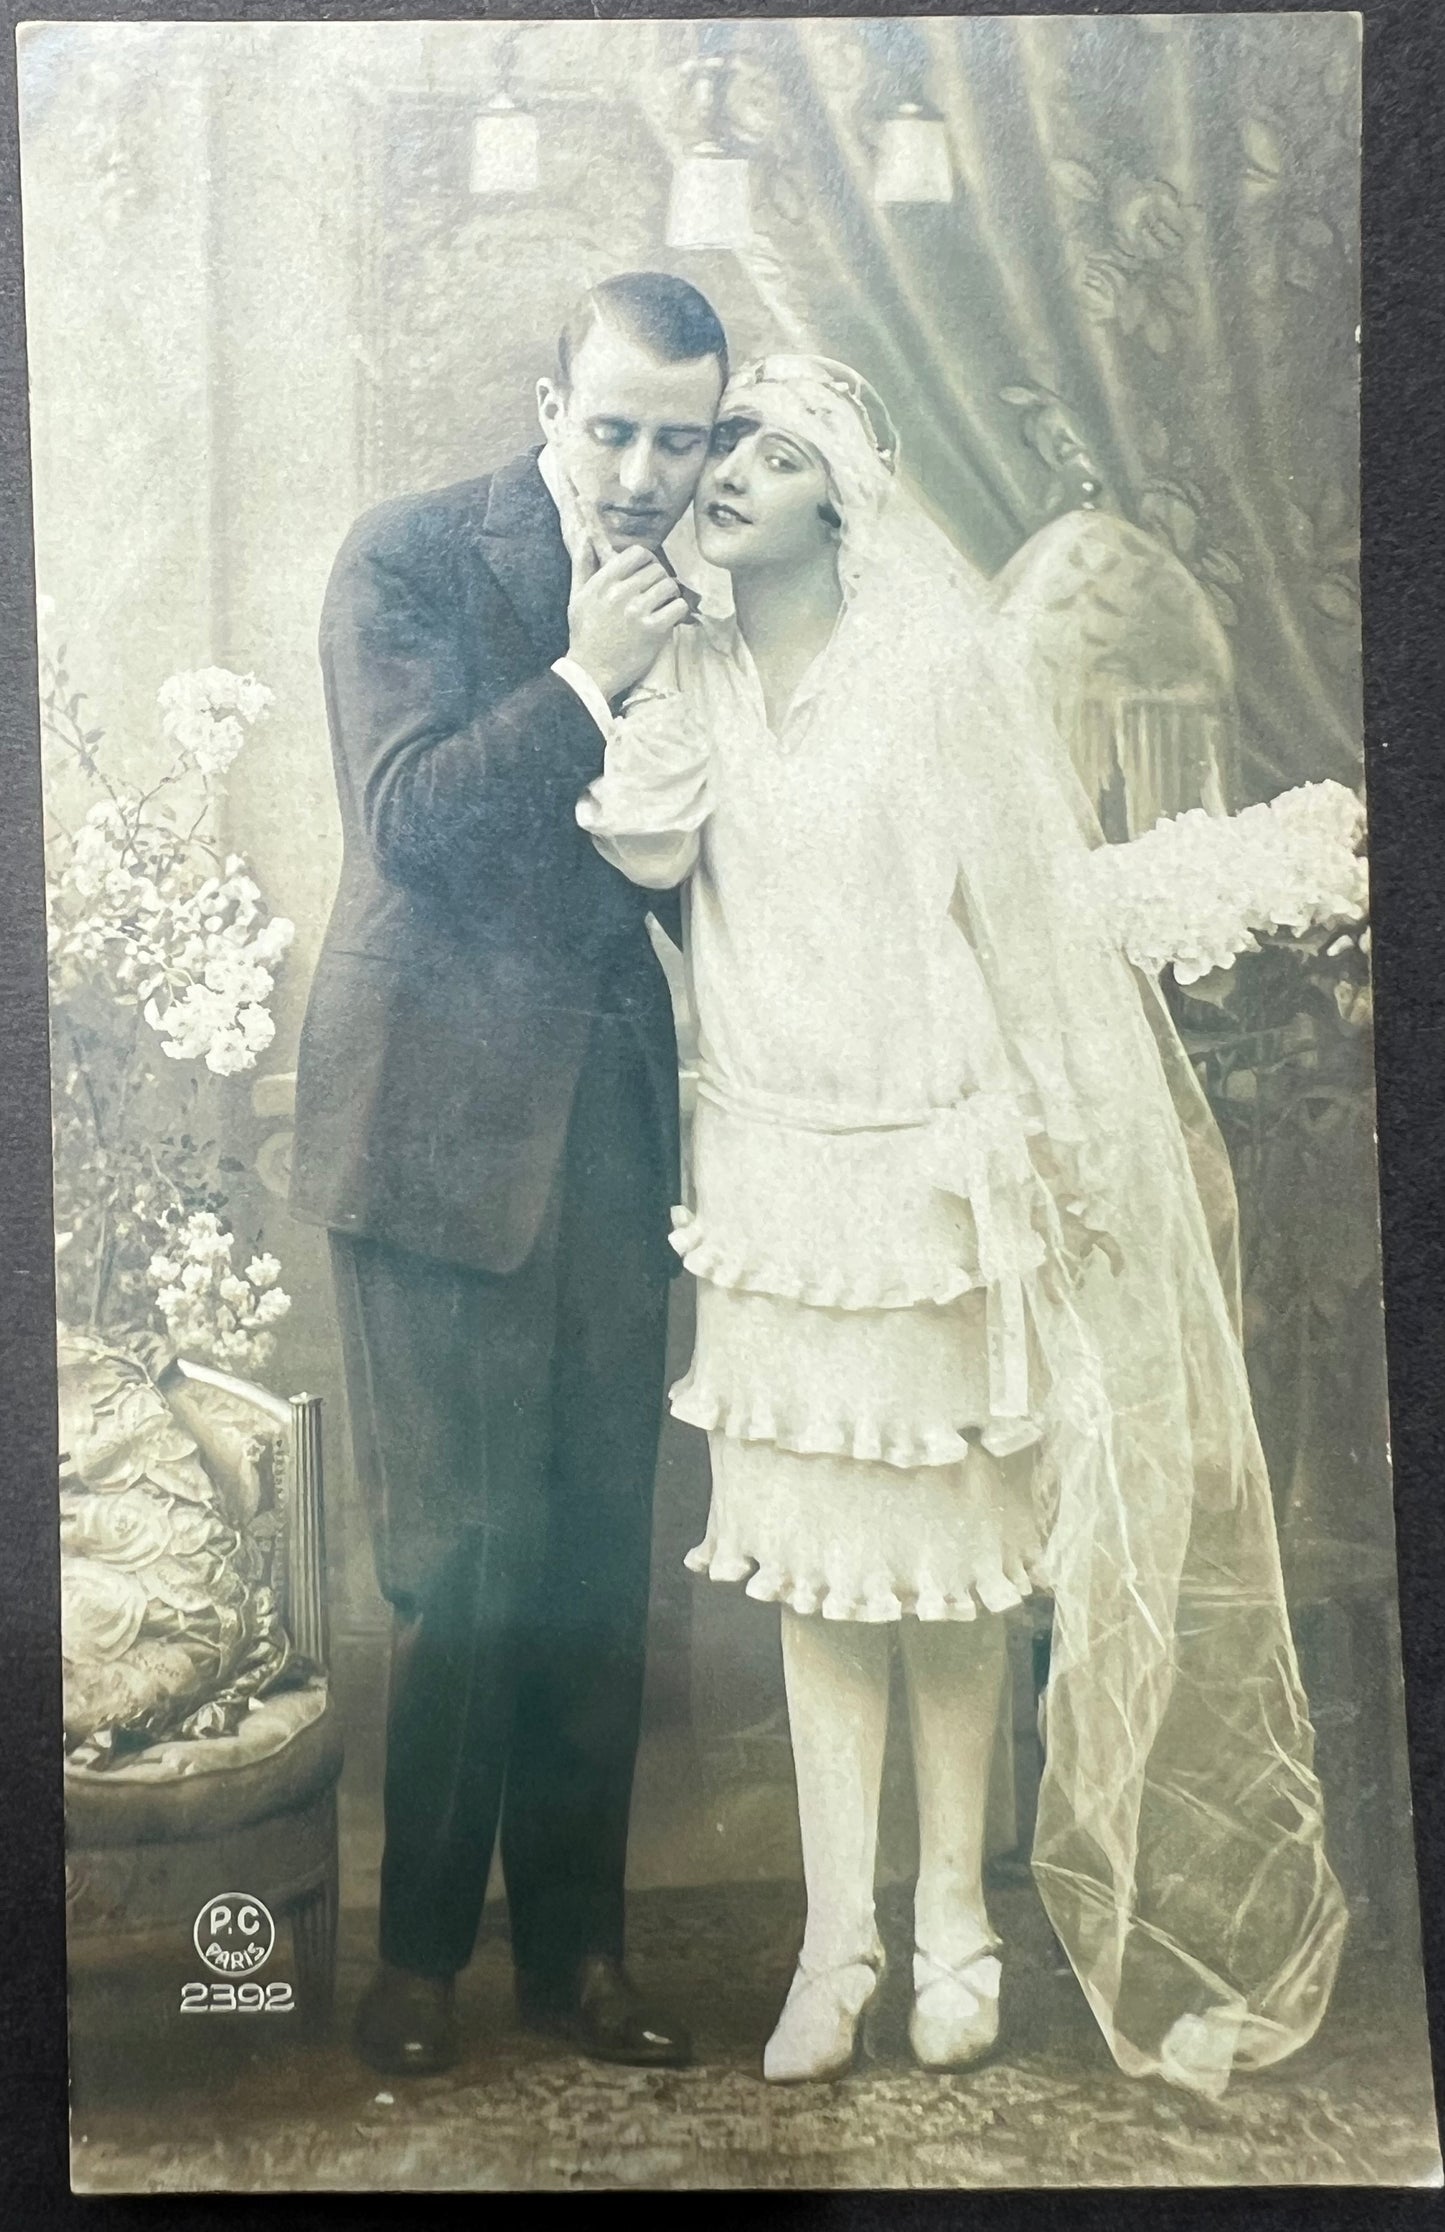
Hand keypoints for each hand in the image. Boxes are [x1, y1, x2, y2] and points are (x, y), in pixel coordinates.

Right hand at [567, 541, 690, 703]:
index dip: (647, 560)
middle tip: (656, 594)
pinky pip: (679, 608)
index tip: (647, 572)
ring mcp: (638, 611)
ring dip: (671, 595)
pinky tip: (669, 618)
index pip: (638, 553)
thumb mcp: (577, 597)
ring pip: (670, 586)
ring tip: (664, 605)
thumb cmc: (584, 635)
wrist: (591, 672)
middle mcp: (621, 592)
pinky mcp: (654, 630)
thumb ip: (582, 567)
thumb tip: (586, 541)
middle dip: (659, 580)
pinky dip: (678, 612)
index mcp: (604, 581)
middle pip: (657, 570)